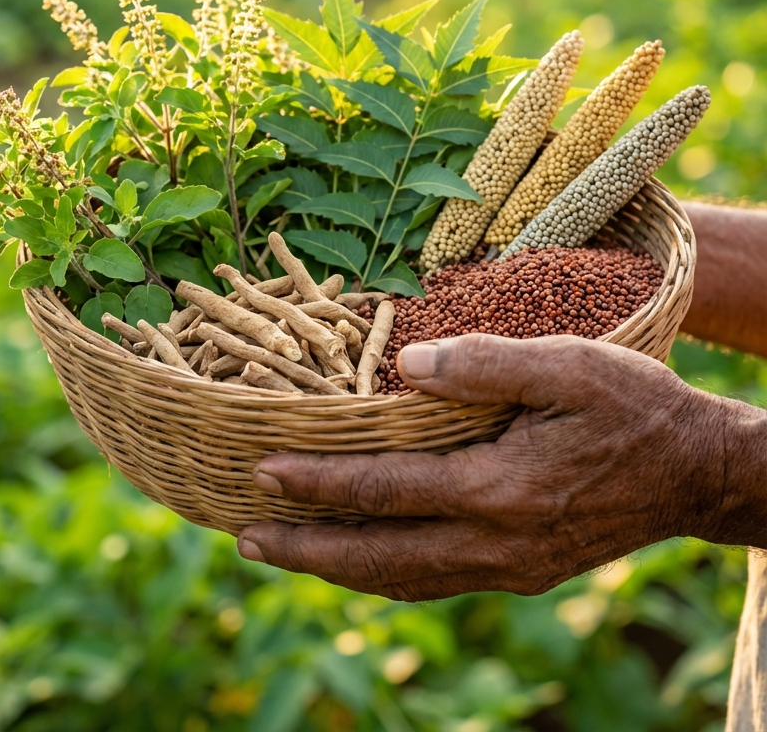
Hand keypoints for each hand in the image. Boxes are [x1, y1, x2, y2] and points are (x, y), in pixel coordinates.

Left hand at [237, 335, 766, 600]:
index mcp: (499, 489)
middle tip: (247, 537)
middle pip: (380, 558)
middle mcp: (496, 542)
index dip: (319, 483)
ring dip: (341, 568)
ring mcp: (511, 565)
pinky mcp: (524, 570)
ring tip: (288, 551)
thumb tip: (404, 369)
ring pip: (405, 579)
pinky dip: (388, 573)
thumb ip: (484, 365)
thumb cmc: (633, 404)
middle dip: (308, 549)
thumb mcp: (567, 364)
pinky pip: (437, 580)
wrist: (696, 471)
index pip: (385, 491)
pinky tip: (367, 555)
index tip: (264, 469)